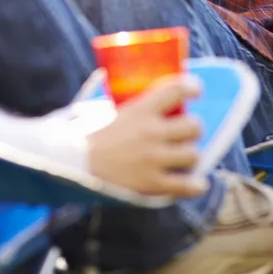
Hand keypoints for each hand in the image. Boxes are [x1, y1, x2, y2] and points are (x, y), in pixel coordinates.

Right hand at [86, 75, 206, 197]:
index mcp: (141, 109)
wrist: (76, 164)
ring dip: (190, 156)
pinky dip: (196, 184)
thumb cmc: (90, 135)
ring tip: (182, 157)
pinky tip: (195, 182)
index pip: (176, 90)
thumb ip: (129, 103)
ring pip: (194, 154)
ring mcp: (154, 159)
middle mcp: (152, 132)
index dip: (192, 87)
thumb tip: (139, 91)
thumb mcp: (109, 109)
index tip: (196, 90)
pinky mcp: (152, 184)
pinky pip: (187, 185)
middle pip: (194, 126)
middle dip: (192, 128)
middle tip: (184, 133)